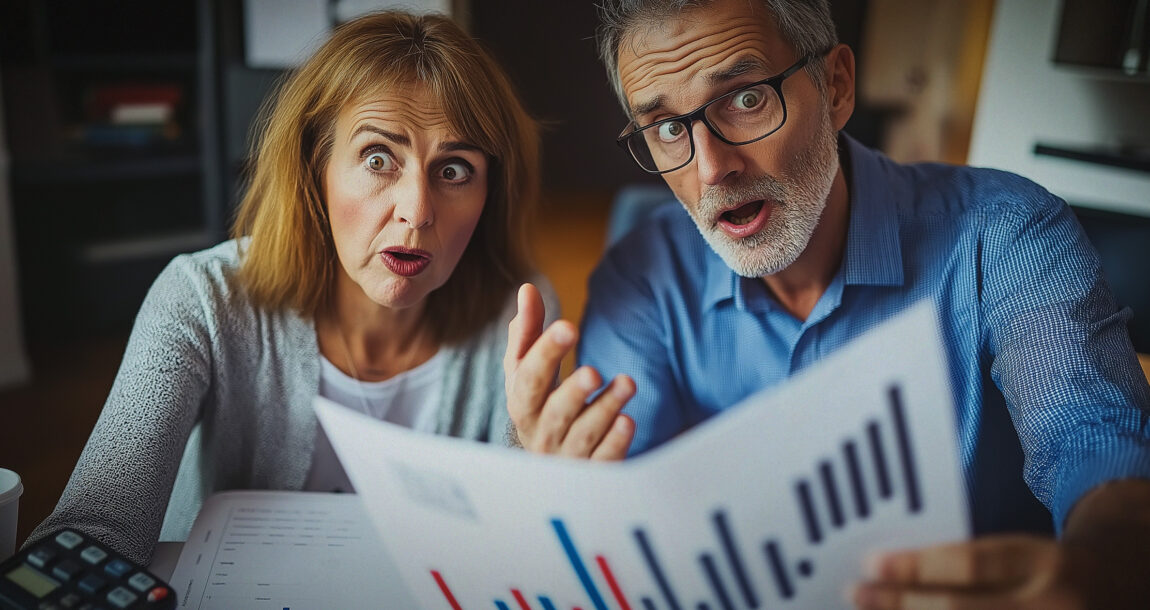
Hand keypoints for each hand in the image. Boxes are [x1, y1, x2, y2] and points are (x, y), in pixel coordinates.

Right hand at [504, 283, 635, 458]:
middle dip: (573, 392)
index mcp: (522, 403)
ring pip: (583, 435)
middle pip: (555, 412)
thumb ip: (527, 331)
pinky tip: (628, 421)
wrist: (545, 464)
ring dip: (604, 409)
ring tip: (627, 383)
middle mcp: (540, 432)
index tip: (568, 326)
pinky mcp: (591, 471)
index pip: (529, 378)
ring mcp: (566, 455)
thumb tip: (527, 289)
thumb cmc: (536, 403)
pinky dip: (615, 443)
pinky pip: (602, 460)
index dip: (546, 353)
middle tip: (593, 371)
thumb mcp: (525, 369)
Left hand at [851, 535, 1102, 609]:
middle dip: (903, 605)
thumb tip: (891, 572)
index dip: (918, 567)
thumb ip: (970, 565)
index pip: (972, 564)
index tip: (871, 565)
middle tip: (857, 594)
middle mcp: (1055, 606)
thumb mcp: (1023, 554)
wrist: (1120, 591)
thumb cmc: (1045, 573)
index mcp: (1046, 564)